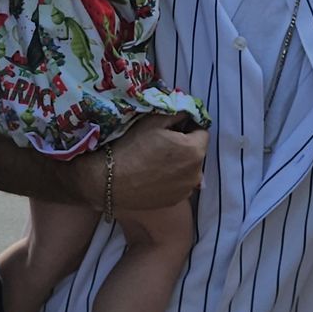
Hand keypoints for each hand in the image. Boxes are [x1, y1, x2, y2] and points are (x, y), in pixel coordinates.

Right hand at [72, 114, 206, 211]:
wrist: (110, 180)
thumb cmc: (132, 147)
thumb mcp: (154, 120)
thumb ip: (178, 112)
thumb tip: (189, 110)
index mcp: (195, 150)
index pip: (202, 131)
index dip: (187, 125)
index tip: (171, 126)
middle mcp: (197, 173)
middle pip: (196, 151)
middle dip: (184, 144)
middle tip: (162, 142)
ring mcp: (186, 190)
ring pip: (188, 168)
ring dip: (179, 162)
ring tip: (156, 159)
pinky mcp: (176, 200)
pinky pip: (180, 183)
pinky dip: (173, 177)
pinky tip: (154, 174)